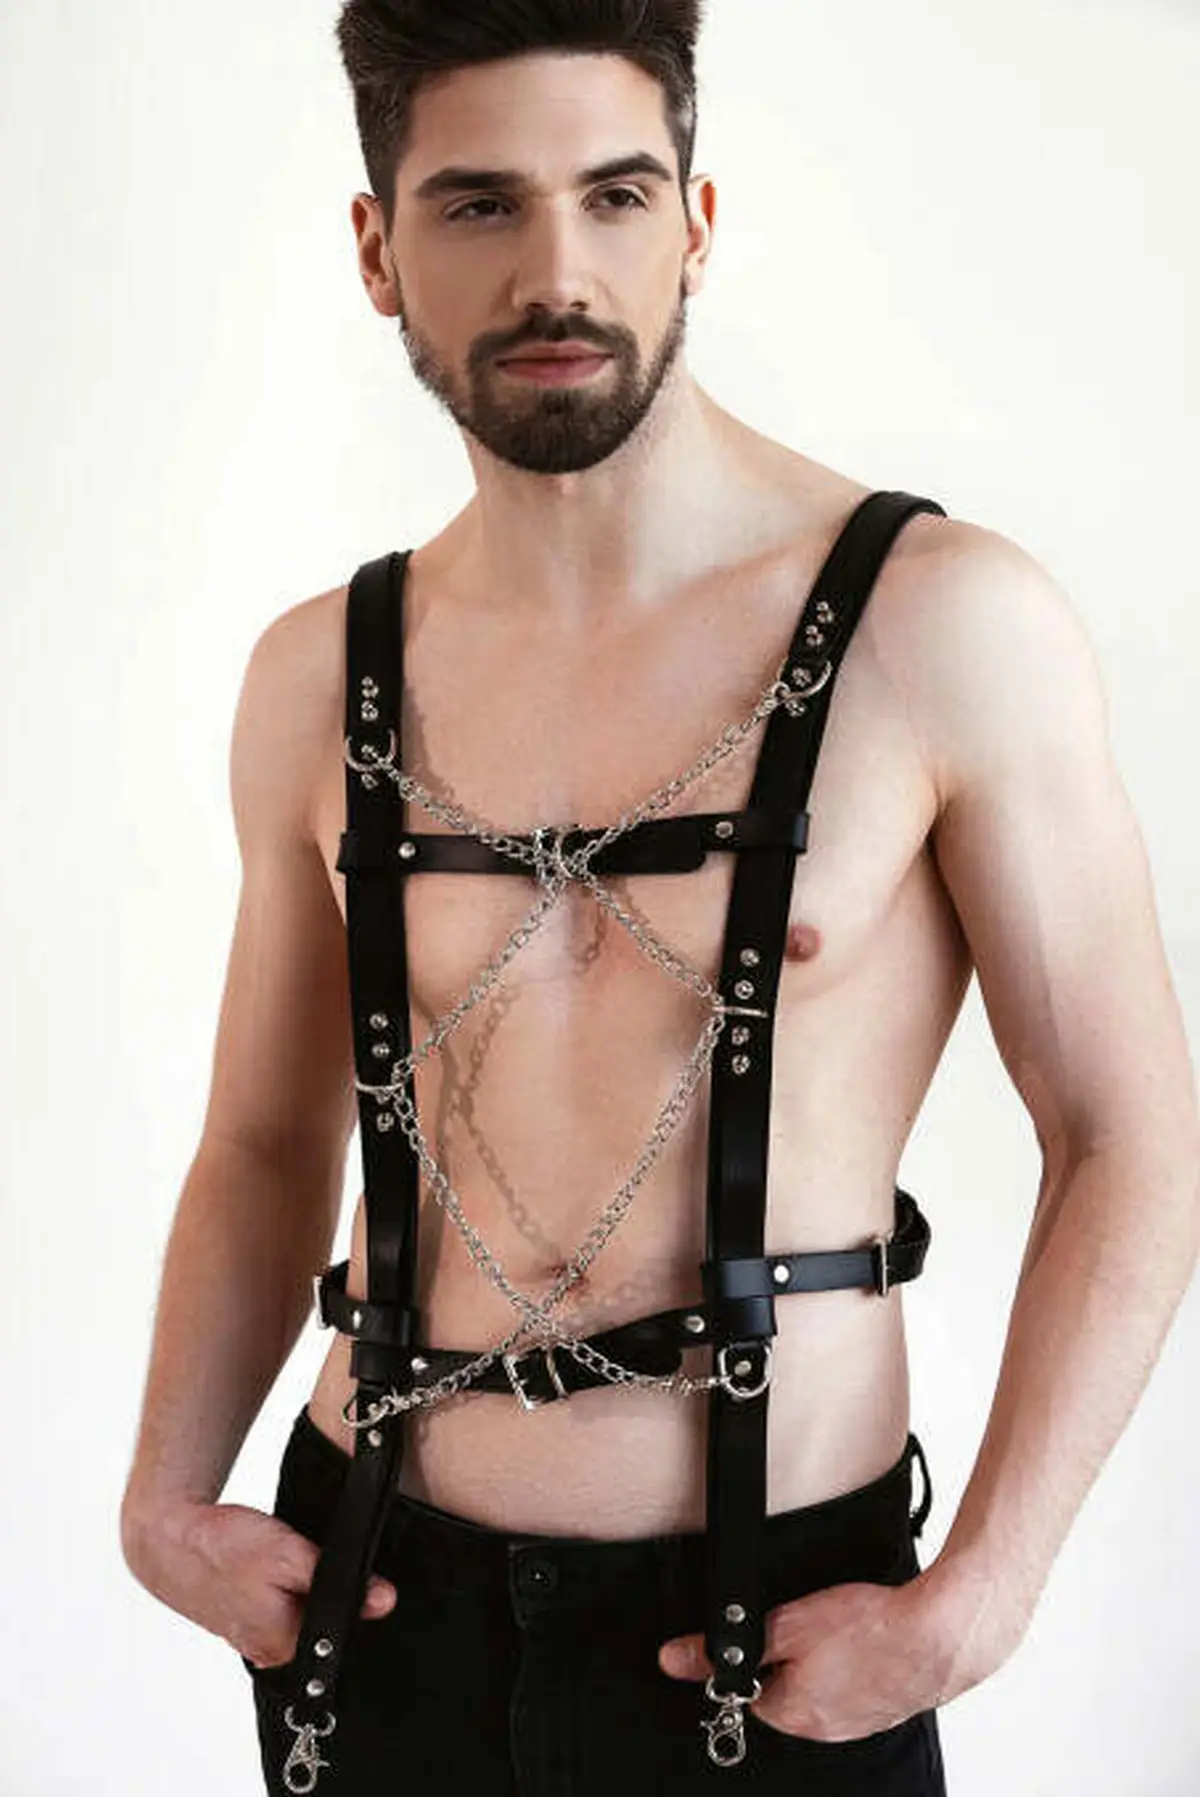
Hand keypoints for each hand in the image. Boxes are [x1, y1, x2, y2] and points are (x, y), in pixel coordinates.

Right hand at [121, 1497, 396, 1668]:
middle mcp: (265, 1651)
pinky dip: (273, 1583)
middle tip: (296, 1554)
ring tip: (274, 1556)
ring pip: (295, 1608)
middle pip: (318, 1619)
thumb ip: (339, 1579)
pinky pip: (273, 1603)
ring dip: (294, 1582)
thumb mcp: (290, 1554)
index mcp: (281, 1645)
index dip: (347, 1591)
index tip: (323, 1563)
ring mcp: (249, 1637)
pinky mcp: (238, 1620)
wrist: (168, 1535)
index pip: (340, 1625)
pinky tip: (261, 1563)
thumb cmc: (224, 1544)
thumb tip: (385, 1601)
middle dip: (318, 1587)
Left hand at [658, 1569, 991, 1741]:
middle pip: (787, 1687)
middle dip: (795, 1653)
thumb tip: (674, 1661)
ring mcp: (860, 1722)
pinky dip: (859, 1662)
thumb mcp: (785, 1625)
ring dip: (829, 1657)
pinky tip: (869, 1639)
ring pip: (825, 1684)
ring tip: (847, 1628)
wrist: (939, 1634)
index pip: (752, 1688)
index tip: (777, 1629)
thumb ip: (728, 1649)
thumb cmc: (869, 1630)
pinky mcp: (887, 1707)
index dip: (761, 1652)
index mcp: (792, 1714)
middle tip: (816, 1623)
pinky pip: (858, 1684)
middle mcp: (825, 1729)